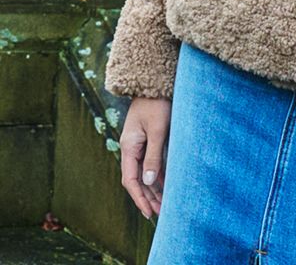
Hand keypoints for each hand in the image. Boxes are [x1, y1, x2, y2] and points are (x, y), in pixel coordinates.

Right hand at [119, 96, 171, 219]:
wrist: (156, 81)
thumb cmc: (157, 103)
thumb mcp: (157, 129)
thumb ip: (153, 155)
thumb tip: (147, 182)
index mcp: (129, 146)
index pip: (130, 180)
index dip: (139, 197)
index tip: (148, 212)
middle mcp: (132, 147)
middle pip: (136, 179)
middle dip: (147, 197)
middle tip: (159, 214)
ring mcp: (140, 143)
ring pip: (145, 172)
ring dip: (153, 188)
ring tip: (164, 205)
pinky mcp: (150, 138)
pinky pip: (152, 162)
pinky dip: (158, 174)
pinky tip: (167, 184)